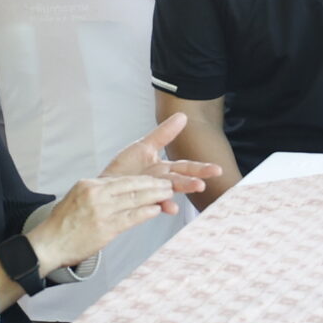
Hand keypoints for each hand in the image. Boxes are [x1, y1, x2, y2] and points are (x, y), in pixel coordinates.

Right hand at [27, 120, 209, 272]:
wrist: (49, 244)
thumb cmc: (62, 224)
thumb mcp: (76, 197)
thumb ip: (97, 192)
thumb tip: (118, 190)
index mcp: (88, 184)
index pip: (121, 179)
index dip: (142, 178)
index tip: (155, 178)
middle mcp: (96, 194)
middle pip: (131, 186)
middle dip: (153, 184)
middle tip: (168, 183)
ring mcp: (102, 211)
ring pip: (135, 200)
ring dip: (155, 196)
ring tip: (168, 193)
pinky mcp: (106, 228)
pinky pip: (132, 218)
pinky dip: (146, 212)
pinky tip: (156, 210)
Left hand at [100, 112, 222, 198]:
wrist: (105, 186)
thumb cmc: (125, 168)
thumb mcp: (144, 146)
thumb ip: (164, 133)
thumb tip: (183, 115)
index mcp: (164, 169)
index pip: (186, 167)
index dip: (201, 169)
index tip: (217, 169)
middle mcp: (159, 183)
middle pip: (178, 181)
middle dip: (191, 183)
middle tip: (202, 185)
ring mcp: (149, 194)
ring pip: (166, 193)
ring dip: (175, 194)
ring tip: (178, 195)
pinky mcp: (137, 204)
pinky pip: (150, 206)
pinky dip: (158, 206)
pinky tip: (164, 206)